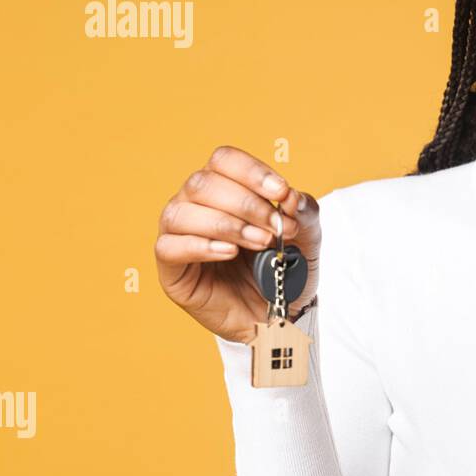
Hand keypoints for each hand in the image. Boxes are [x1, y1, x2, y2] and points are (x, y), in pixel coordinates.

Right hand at [155, 145, 321, 344]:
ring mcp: (178, 234)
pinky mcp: (171, 268)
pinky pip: (169, 246)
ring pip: (181, 212)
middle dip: (246, 204)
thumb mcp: (306, 237)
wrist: (278, 314)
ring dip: (226, 225)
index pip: (223, 160)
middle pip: (203, 183)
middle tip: (275, 229)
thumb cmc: (283, 268)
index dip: (251, 172)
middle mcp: (195, 205)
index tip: (281, 192)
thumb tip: (291, 197)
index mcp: (224, 187)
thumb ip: (303, 212)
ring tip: (258, 243)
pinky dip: (201, 246)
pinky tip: (229, 253)